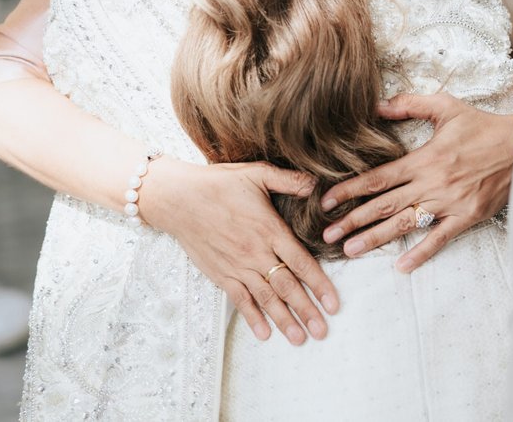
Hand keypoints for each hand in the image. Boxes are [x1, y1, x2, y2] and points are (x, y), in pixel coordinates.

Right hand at [140, 159, 336, 345]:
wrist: (178, 199)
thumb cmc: (219, 184)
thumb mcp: (258, 173)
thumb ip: (289, 181)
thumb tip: (317, 183)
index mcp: (270, 229)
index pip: (301, 262)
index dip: (320, 284)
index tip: (333, 303)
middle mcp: (256, 252)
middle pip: (287, 286)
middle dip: (307, 310)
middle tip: (322, 331)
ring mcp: (237, 266)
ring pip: (266, 298)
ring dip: (284, 320)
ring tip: (299, 339)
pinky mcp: (220, 274)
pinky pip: (240, 300)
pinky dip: (252, 317)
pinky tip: (264, 334)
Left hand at [320, 95, 512, 272]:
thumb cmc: (484, 126)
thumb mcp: (447, 106)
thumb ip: (410, 105)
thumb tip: (377, 106)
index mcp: (425, 158)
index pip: (379, 177)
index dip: (350, 190)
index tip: (326, 201)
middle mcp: (433, 183)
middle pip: (385, 204)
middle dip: (353, 220)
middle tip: (326, 235)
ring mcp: (450, 202)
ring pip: (405, 224)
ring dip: (375, 238)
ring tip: (350, 250)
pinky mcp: (467, 216)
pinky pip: (440, 238)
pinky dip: (421, 253)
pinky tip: (401, 266)